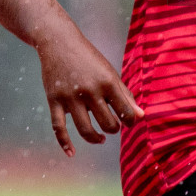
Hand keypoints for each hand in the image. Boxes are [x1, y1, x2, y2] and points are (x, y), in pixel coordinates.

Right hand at [34, 30, 143, 157]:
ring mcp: (70, 96)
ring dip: (96, 138)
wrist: (59, 42)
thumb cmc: (89, 59)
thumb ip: (125, 94)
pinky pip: (59, 128)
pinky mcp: (54, 100)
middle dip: (114, 129)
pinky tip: (72, 153)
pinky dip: (65, 143)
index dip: (131, 121)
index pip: (126, 111)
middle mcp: (90, 90)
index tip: (129, 122)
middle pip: (107, 123)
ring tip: (101, 138)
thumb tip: (140, 116)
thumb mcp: (110, 72)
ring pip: (86, 130)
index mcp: (107, 81)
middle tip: (113, 127)